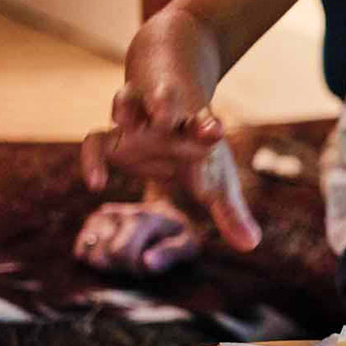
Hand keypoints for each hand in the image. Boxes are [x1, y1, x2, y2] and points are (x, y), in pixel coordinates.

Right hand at [74, 192, 203, 275]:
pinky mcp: (93, 222)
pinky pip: (81, 250)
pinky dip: (94, 259)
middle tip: (139, 262)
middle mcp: (117, 213)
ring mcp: (102, 216)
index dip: (134, 268)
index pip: (120, 253)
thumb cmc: (180, 236)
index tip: (149, 265)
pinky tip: (113, 255)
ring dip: (109, 264)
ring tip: (128, 257)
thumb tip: (147, 263)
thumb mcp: (188, 245)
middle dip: (121, 267)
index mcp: (141, 218)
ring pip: (89, 255)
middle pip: (102, 257)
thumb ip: (170, 254)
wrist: (170, 215)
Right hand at [79, 85, 260, 252]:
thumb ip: (230, 212)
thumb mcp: (216, 182)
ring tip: (123, 120)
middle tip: (164, 116)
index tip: (214, 131)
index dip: (209, 127)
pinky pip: (95, 142)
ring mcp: (136, 122)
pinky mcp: (112, 137)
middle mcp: (166, 119)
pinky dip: (93, 160)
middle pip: (163, 99)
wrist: (165, 112)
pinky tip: (97, 184)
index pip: (204, 123)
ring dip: (126, 108)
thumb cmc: (196, 151)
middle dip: (164, 103)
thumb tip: (252, 246)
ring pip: (126, 101)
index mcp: (197, 128)